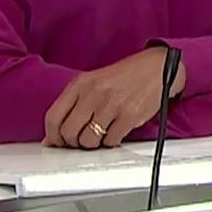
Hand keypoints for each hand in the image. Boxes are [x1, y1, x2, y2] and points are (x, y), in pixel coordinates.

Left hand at [44, 47, 186, 148]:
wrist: (158, 68)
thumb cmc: (125, 76)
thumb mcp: (94, 83)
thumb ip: (72, 106)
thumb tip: (52, 137)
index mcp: (81, 83)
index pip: (53, 117)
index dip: (52, 136)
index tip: (57, 142)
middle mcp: (94, 92)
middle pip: (68, 132)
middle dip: (73, 143)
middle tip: (81, 140)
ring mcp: (111, 104)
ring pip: (88, 141)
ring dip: (94, 143)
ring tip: (102, 133)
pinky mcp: (128, 115)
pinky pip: (110, 141)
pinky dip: (111, 141)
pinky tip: (116, 130)